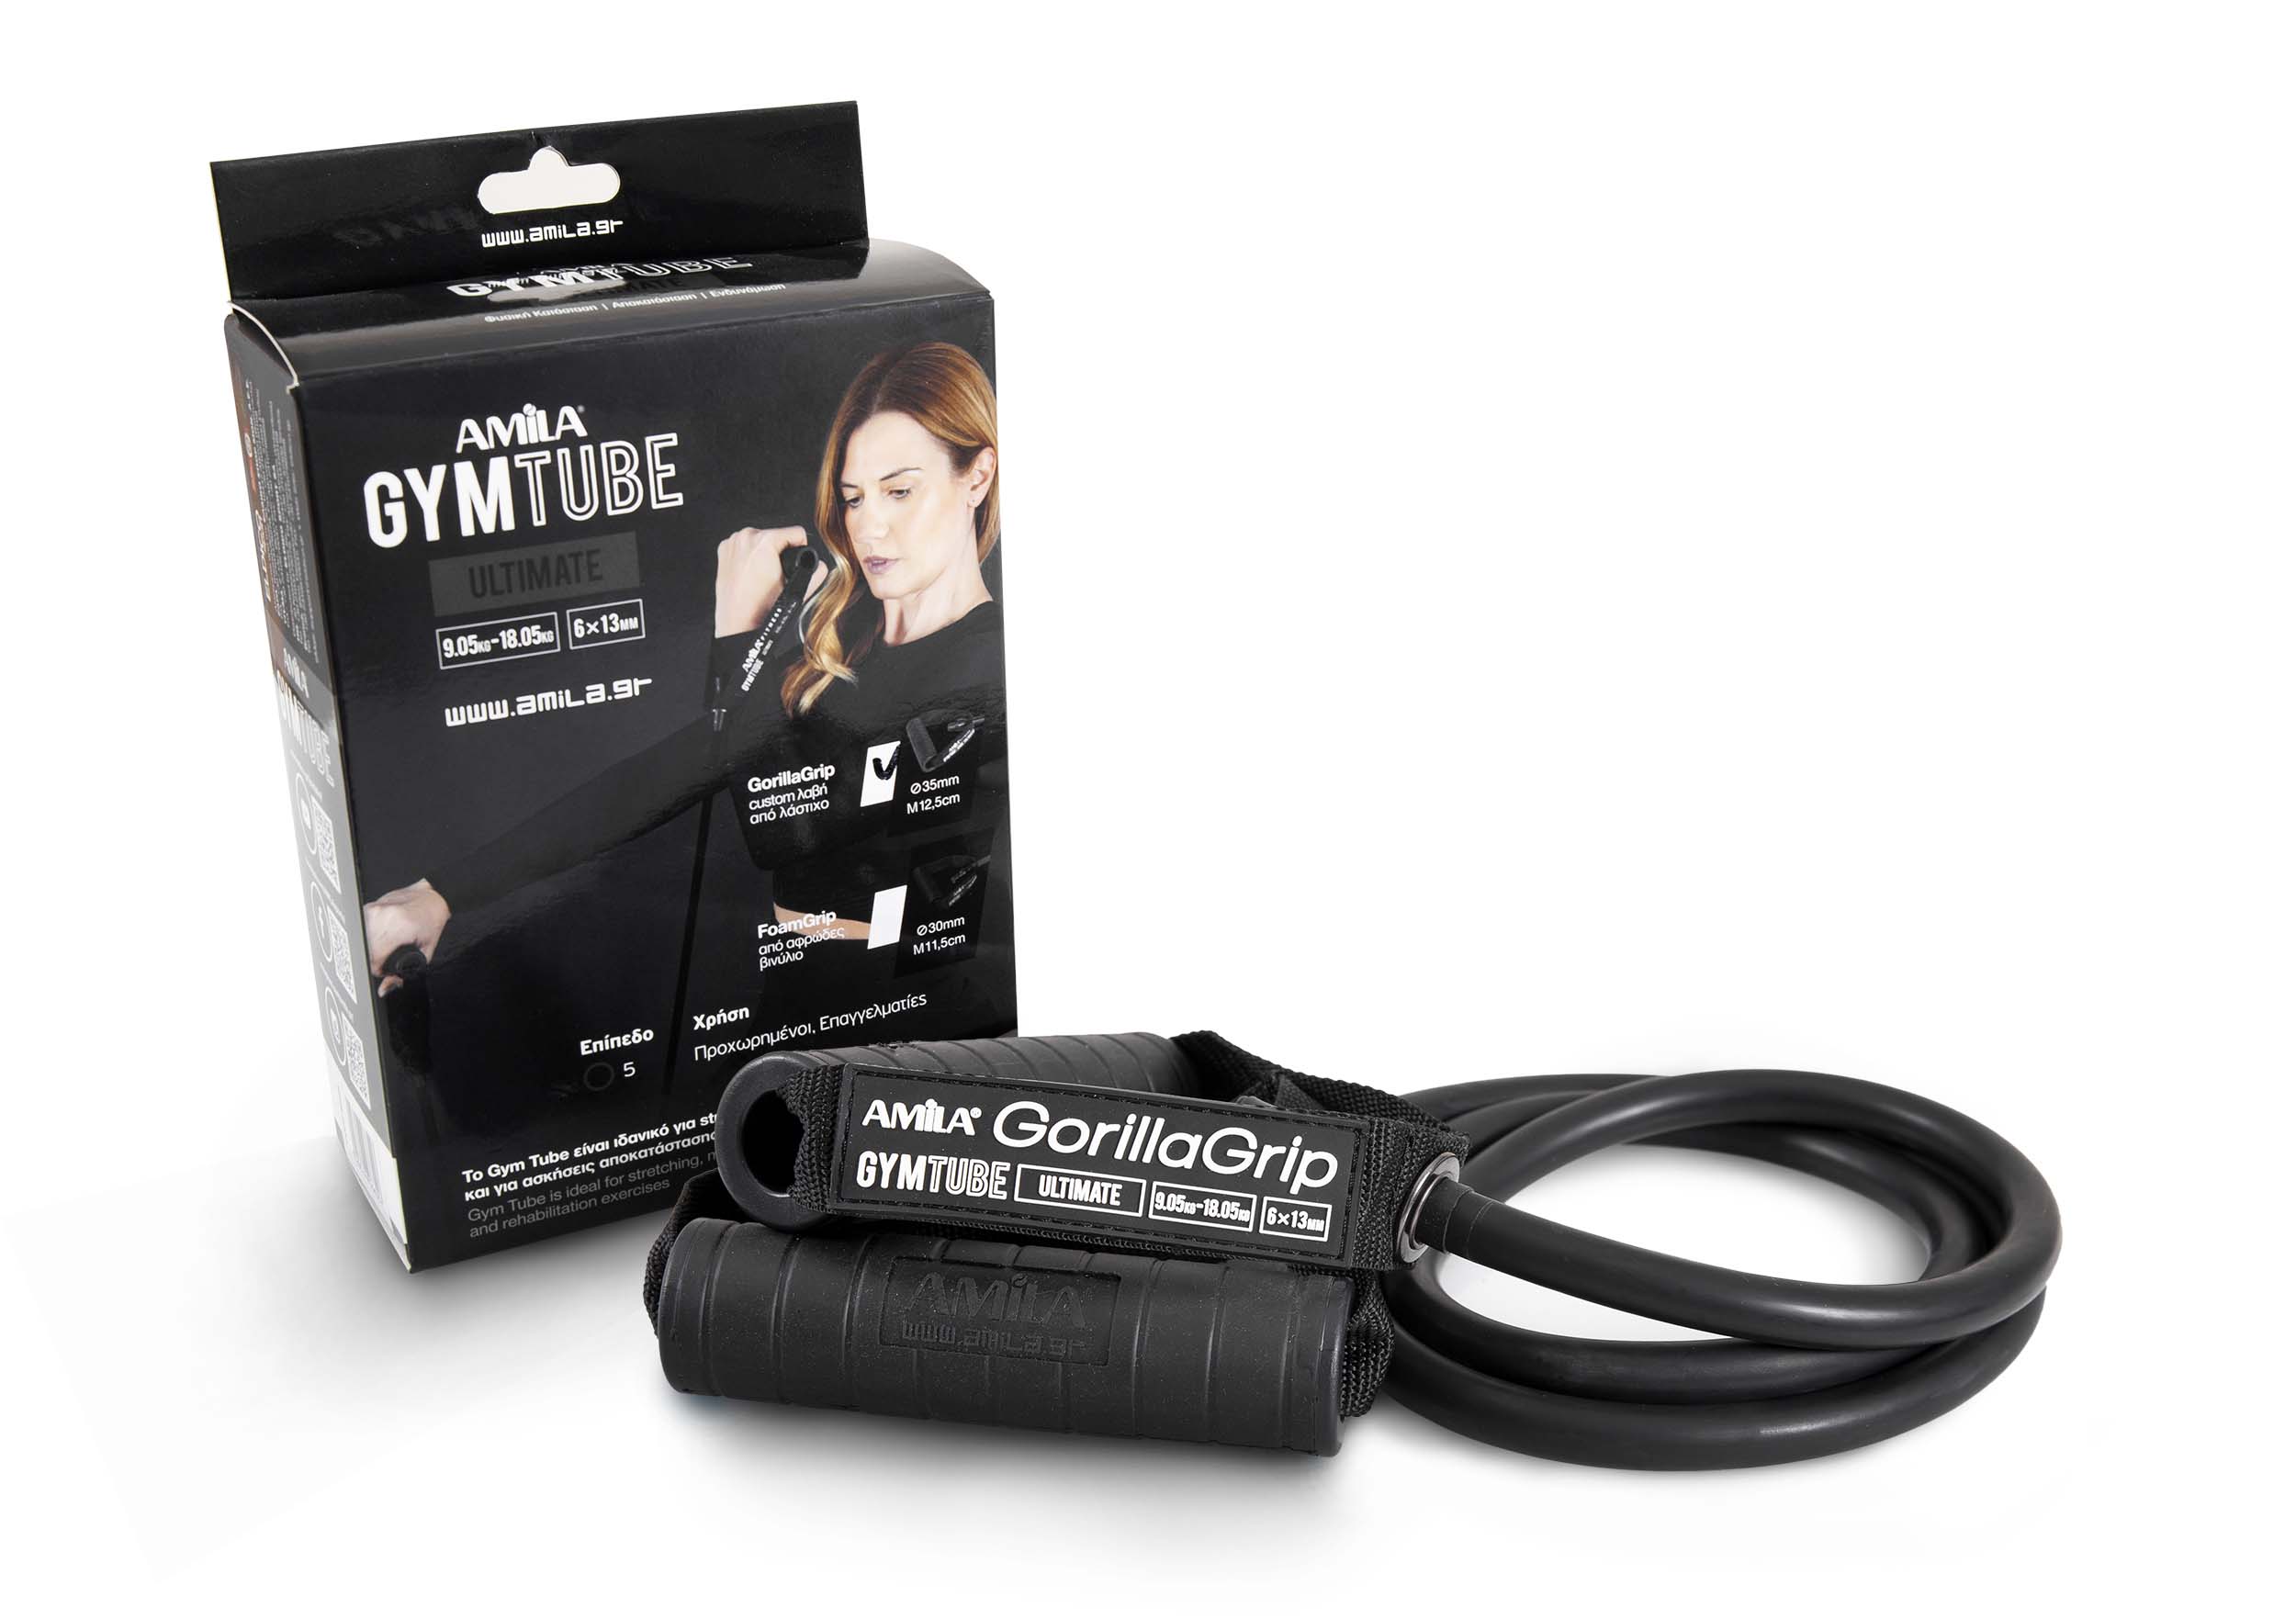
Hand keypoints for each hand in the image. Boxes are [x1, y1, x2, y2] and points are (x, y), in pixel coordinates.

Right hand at [364, 880, 449, 994]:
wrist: (432, 897)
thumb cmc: (431, 922)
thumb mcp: (424, 952)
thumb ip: (403, 974)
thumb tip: (384, 989)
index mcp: (398, 927)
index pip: (373, 959)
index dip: (377, 970)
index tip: (384, 970)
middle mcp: (382, 916)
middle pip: (365, 951)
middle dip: (373, 960)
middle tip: (386, 958)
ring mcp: (373, 910)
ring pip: (360, 940)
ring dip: (369, 949)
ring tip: (384, 946)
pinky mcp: (368, 906)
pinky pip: (361, 929)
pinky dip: (367, 937)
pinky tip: (379, 936)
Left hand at [714, 526, 810, 636]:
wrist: (738, 624)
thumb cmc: (762, 610)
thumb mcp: (797, 591)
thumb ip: (816, 573)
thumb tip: (820, 566)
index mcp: (763, 541)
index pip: (796, 532)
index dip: (801, 548)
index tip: (793, 564)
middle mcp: (745, 537)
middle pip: (777, 535)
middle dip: (779, 552)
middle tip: (776, 574)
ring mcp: (732, 542)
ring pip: (760, 539)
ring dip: (765, 552)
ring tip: (762, 575)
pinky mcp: (724, 549)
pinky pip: (745, 545)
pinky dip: (750, 555)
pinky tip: (750, 572)